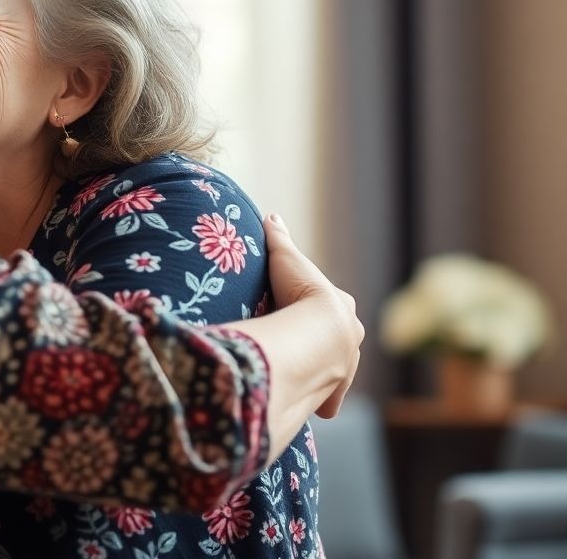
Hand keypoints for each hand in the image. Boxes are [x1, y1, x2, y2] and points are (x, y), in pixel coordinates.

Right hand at [261, 214, 363, 418]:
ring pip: (337, 369)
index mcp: (342, 309)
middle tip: (304, 346)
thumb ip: (279, 240)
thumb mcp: (286, 261)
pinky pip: (329, 398)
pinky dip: (323, 401)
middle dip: (327, 344)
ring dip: (325, 372)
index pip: (334, 308)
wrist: (318, 333)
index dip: (316, 309)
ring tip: (304, 375)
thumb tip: (271, 216)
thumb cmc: (301, 294)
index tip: (303, 312)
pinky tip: (313, 406)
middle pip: (340, 340)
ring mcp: (345, 365)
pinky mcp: (334, 389)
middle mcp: (351, 337)